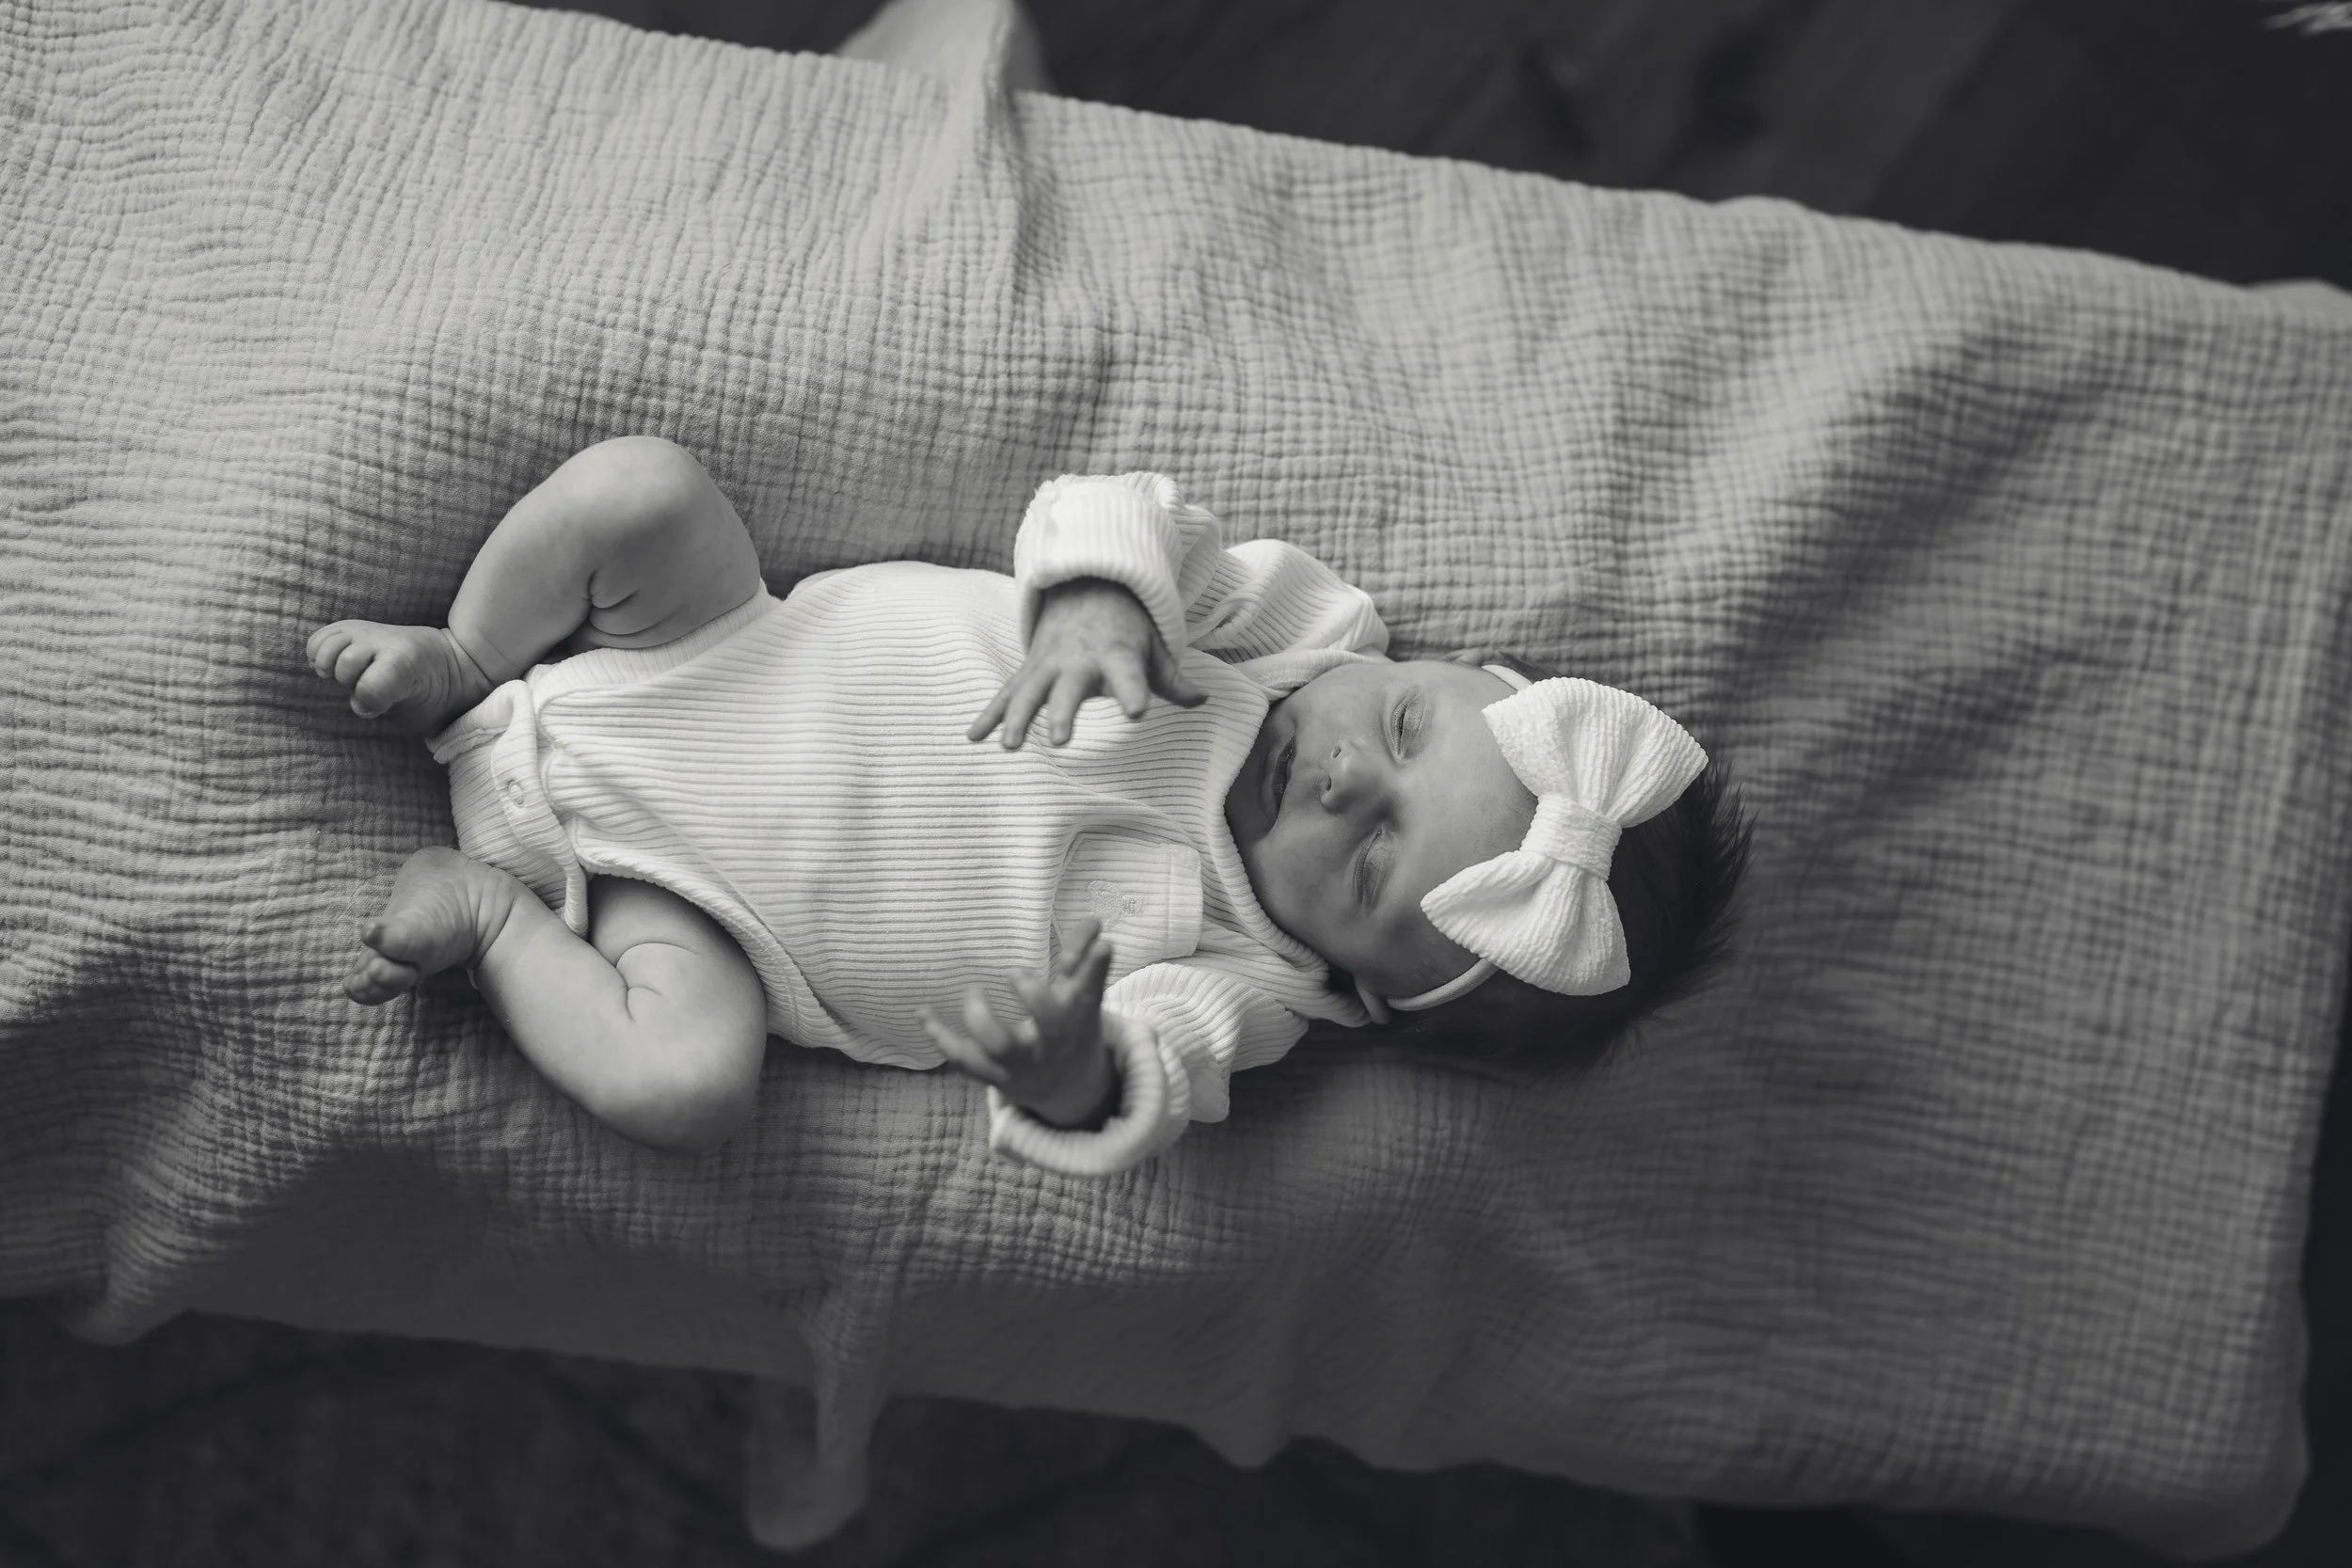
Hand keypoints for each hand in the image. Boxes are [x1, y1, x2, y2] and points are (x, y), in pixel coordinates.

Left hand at [920, 919, 1118, 1127]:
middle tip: (1014, 971)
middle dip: (1033, 994)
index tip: (1103, 944)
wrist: (1068, 1089)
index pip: (1091, 993)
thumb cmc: (1073, 1030)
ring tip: (974, 990)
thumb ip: (1085, 961)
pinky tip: (924, 1011)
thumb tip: (1095, 923)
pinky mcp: (993, 1076)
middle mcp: (1051, 1045)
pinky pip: (963, 1059)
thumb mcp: (1082, 999)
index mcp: (1076, 1021)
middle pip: (1048, 1024)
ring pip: (998, 1046)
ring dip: (980, 1015)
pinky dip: (940, 1035)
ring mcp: (1021, 1064)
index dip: (1095, 970)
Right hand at [967, 577, 1207, 748]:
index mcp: (1115, 656)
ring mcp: (1048, 664)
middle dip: (1061, 713)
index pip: (1128, 678)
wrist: (1086, 586)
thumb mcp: (1153, 647)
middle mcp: (1078, 661)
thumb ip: (1172, 679)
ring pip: (1029, 692)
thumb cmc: (1127, 628)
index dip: (1133, 694)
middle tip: (1059, 741)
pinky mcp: (1029, 670)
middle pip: (1068, 689)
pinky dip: (988, 714)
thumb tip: (1203, 699)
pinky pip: (1006, 693)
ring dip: (1016, 717)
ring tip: (1008, 746)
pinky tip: (972, 737)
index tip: (1137, 714)